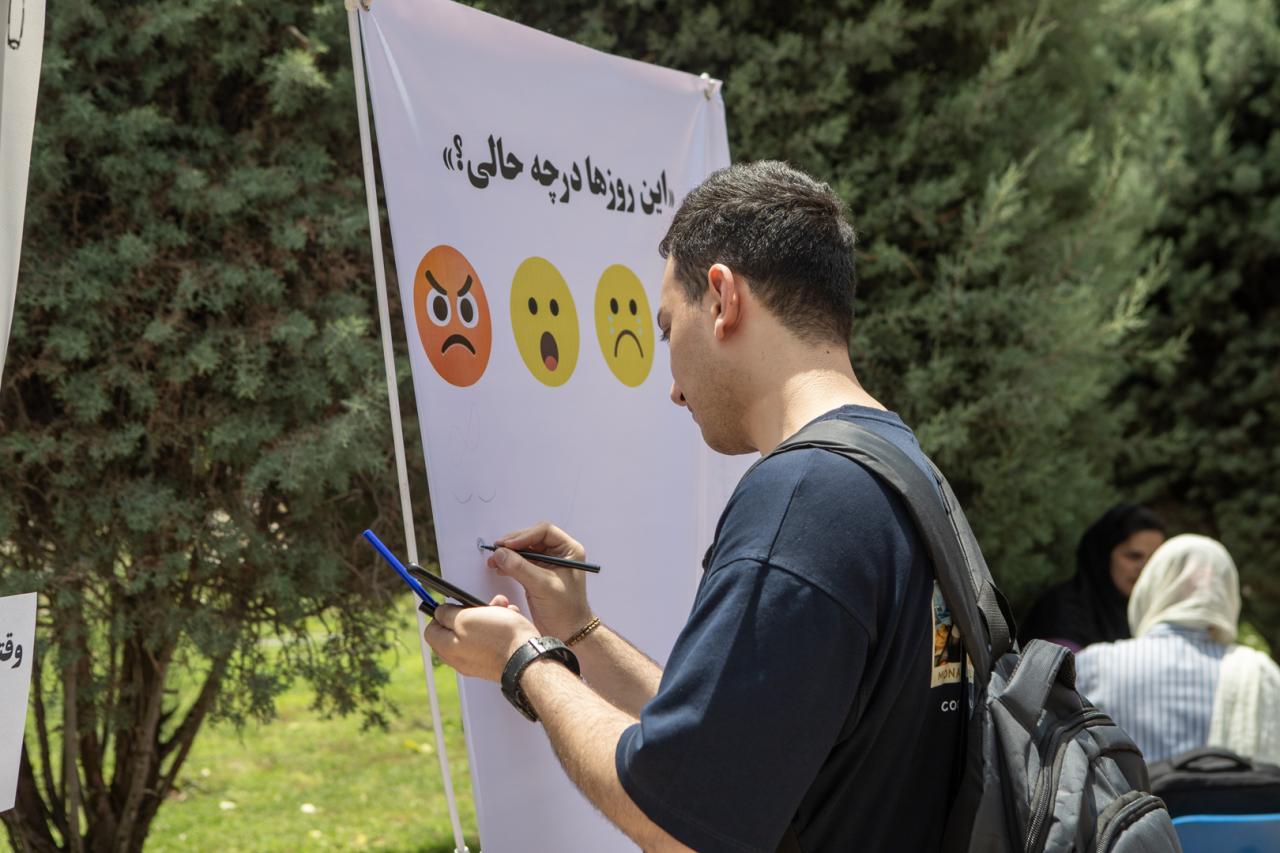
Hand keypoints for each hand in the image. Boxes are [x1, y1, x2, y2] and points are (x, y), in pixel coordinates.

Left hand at [424, 595, 538, 681]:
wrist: (528, 657)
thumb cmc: (500, 638)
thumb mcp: (466, 617)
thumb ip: (447, 614)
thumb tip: (439, 613)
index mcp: (448, 649)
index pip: (431, 631)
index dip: (439, 614)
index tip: (451, 605)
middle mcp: (460, 658)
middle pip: (455, 630)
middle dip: (469, 612)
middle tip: (479, 605)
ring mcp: (477, 661)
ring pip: (477, 632)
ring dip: (488, 615)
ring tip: (501, 609)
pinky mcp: (494, 661)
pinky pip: (491, 640)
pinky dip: (499, 627)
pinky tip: (510, 620)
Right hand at [488, 522, 593, 639]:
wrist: (568, 632)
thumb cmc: (565, 610)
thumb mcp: (543, 586)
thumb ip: (521, 568)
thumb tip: (501, 553)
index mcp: (569, 550)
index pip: (544, 532)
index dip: (524, 535)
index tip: (508, 544)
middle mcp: (559, 554)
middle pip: (532, 539)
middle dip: (513, 544)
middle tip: (497, 550)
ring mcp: (548, 563)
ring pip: (524, 550)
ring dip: (508, 554)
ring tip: (494, 560)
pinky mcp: (537, 574)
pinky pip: (521, 562)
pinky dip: (509, 564)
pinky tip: (499, 568)